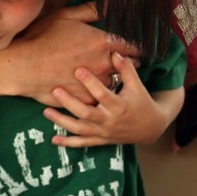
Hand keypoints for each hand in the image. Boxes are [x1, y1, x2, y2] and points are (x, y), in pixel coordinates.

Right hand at [0, 3, 140, 105]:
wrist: (23, 66)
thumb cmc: (42, 39)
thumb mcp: (65, 16)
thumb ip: (89, 10)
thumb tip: (105, 4)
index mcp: (101, 42)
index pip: (131, 46)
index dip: (136, 47)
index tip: (137, 48)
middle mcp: (103, 64)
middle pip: (127, 66)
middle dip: (129, 63)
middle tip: (127, 62)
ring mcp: (94, 84)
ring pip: (114, 83)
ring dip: (114, 79)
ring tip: (109, 77)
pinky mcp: (85, 99)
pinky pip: (99, 98)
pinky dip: (98, 94)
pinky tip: (94, 91)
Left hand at [43, 53, 174, 146]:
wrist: (150, 128)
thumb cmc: (142, 101)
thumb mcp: (136, 85)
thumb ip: (126, 69)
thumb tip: (115, 52)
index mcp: (119, 105)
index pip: (102, 94)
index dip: (90, 82)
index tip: (78, 69)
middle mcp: (109, 121)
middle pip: (86, 113)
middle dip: (69, 103)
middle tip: (55, 90)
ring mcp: (103, 132)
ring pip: (80, 129)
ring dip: (62, 122)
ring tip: (46, 111)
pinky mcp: (100, 140)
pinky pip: (82, 143)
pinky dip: (68, 143)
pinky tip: (54, 140)